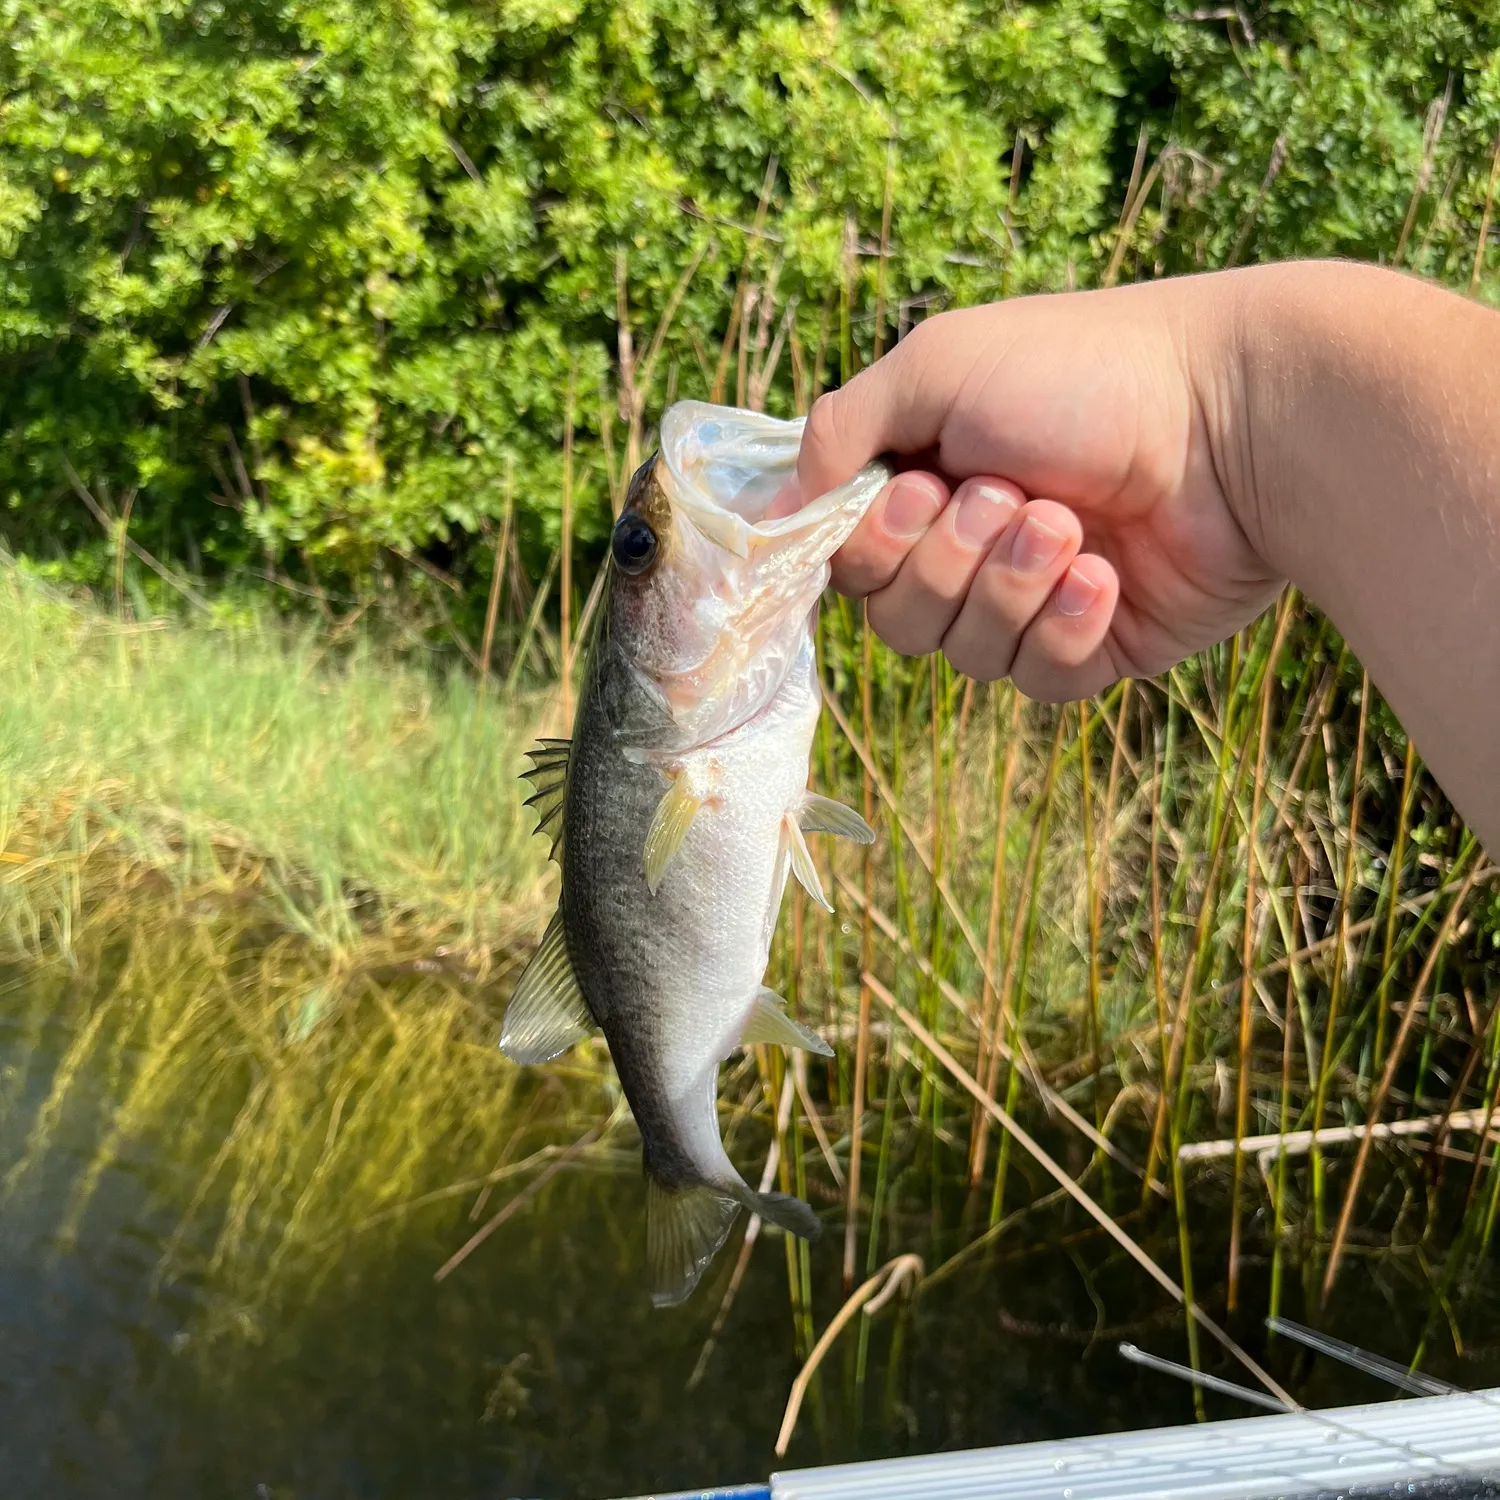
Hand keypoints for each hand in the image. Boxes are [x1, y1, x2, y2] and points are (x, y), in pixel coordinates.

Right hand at [796, 275, 1280, 699]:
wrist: (1235, 419)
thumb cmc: (1084, 373)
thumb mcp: (938, 366)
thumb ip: (840, 432)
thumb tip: (774, 511)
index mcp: (925, 483)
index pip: (847, 561)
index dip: (869, 547)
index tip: (916, 491)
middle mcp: (969, 549)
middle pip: (894, 621)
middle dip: (947, 563)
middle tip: (1007, 494)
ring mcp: (1031, 603)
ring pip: (963, 655)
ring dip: (1009, 585)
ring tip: (1071, 524)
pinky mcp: (1092, 649)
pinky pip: (1037, 680)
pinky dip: (1065, 627)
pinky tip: (1107, 575)